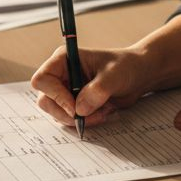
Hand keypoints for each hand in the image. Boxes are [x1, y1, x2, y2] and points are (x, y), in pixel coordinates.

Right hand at [30, 45, 151, 127]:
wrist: (137, 76)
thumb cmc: (126, 66)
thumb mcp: (114, 75)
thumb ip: (97, 90)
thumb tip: (80, 109)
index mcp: (64, 60)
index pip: (42, 79)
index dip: (55, 95)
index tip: (74, 107)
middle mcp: (61, 75)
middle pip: (45, 100)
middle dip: (65, 113)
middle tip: (87, 117)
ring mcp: (66, 90)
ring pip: (56, 112)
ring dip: (76, 119)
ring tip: (100, 113)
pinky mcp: (74, 103)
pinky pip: (69, 118)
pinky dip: (84, 121)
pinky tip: (101, 113)